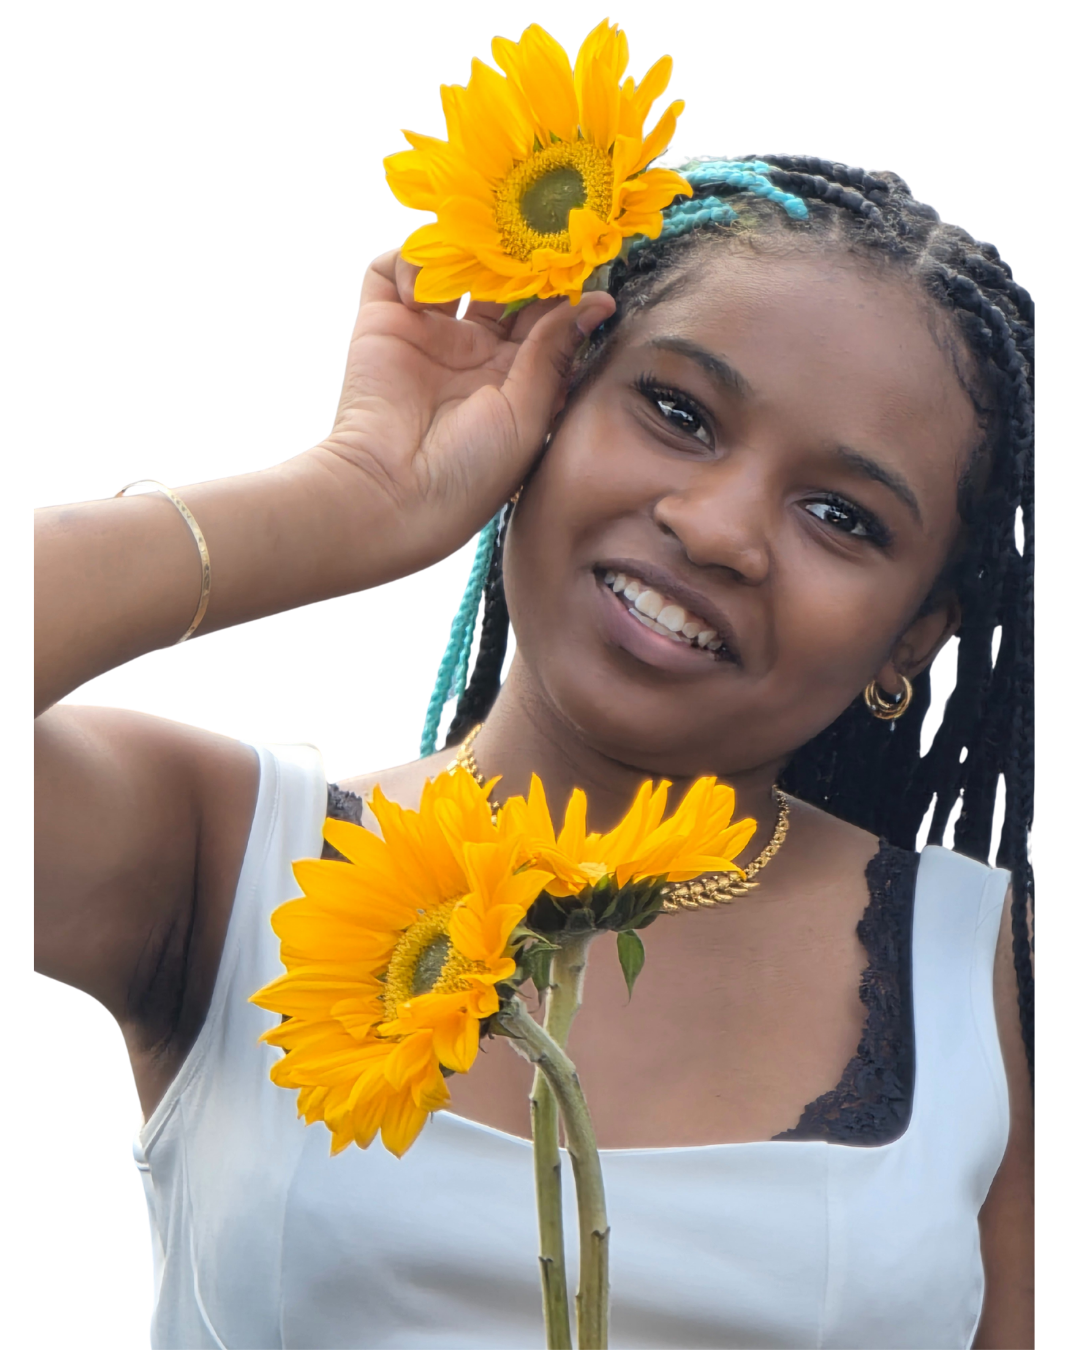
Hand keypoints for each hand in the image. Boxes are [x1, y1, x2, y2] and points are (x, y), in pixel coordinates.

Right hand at [312, 250, 614, 571]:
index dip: (559, 287)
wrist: (392, 493)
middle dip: (516, 259)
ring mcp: (428, 335)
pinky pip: (391, 271)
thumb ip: (555, 352)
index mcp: (516, 379)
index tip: (575, 261)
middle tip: (529, 238)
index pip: (544, 316)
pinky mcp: (382, 323)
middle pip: (502, 284)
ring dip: (467, 251)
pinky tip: (424, 283)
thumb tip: (598, 301)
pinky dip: (408, 260)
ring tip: (477, 253)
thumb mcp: (529, 414)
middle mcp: (473, 352)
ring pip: (452, 267)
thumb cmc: (471, 472)